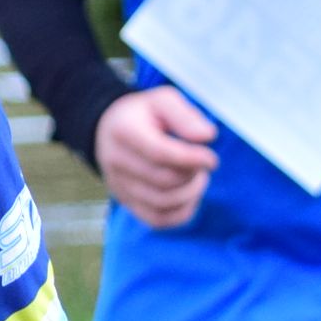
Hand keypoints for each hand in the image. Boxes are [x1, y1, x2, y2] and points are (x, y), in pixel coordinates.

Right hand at [93, 87, 218, 228]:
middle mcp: (116, 161)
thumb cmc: (144, 114)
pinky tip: (189, 194)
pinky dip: (182, 212)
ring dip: (191, 193)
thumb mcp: (162, 100)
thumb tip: (207, 137)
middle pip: (163, 180)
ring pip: (163, 203)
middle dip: (193, 174)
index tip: (211, 158)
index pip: (159, 153)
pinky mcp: (126, 202)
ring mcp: (119, 185)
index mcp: (124, 131)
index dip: (190, 159)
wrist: (109, 129)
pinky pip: (158, 220)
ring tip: (197, 176)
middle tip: (201, 162)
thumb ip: (185, 116)